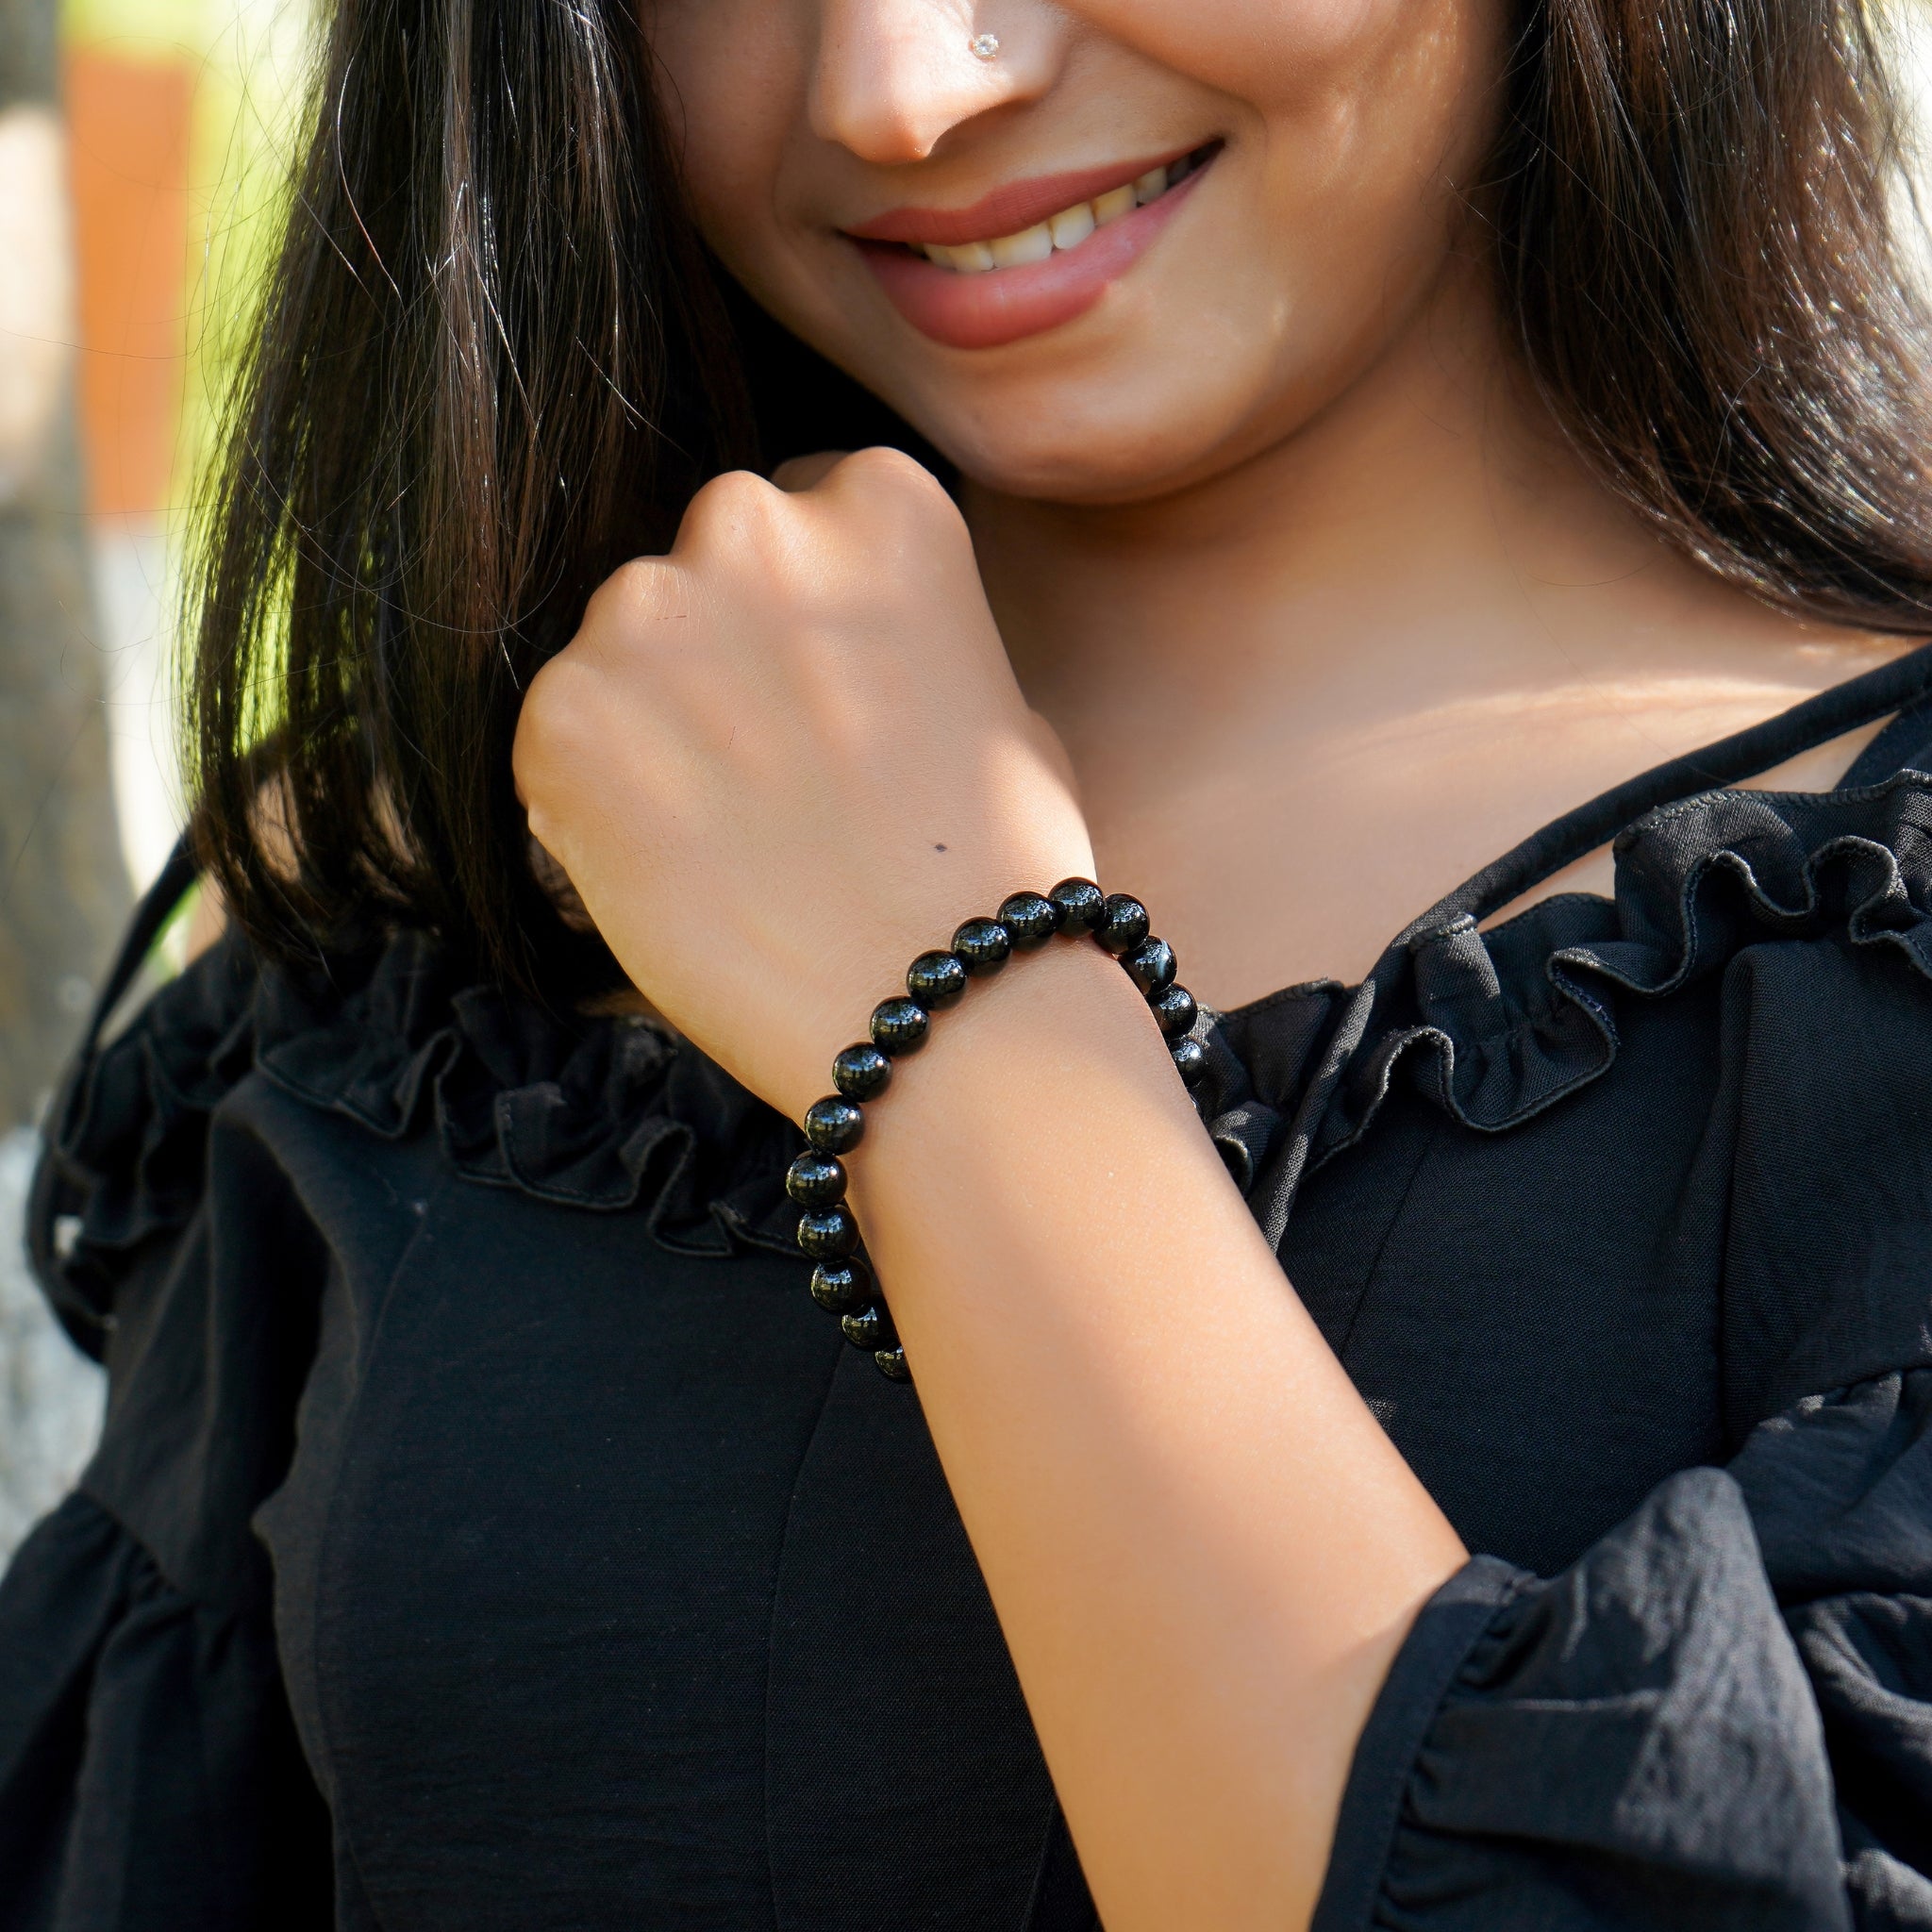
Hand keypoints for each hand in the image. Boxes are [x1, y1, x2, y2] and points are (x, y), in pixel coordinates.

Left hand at [512, 447, 1094, 1122]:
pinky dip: (595, 796)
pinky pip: (561, 736)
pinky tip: (677, 867)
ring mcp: (643, 614)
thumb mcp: (996, 697)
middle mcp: (750, 523)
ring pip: (625, 646)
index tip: (827, 691)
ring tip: (730, 834)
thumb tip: (825, 649)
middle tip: (772, 768)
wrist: (945, 1007)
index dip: (811, 615)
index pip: (806, 511)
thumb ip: (900, 630)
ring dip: (656, 718)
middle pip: (705, 563)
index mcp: (881, 499)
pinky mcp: (561, 716)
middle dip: (725, 648)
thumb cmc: (1000, 867)